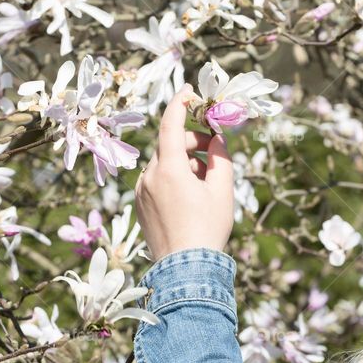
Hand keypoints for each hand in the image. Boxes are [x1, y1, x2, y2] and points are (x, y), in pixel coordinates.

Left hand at [134, 83, 234, 261]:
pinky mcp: (140, 206)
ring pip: (164, 164)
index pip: (170, 123)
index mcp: (168, 168)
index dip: (180, 103)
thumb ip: (221, 158)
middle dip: (193, 143)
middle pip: (170, 145)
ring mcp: (141, 192)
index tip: (190, 91)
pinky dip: (173, 179)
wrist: (185, 270)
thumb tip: (217, 139)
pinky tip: (191, 198)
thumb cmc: (207, 229)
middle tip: (216, 152)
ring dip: (185, 164)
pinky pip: (156, 182)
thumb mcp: (222, 190)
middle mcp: (148, 176)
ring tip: (206, 184)